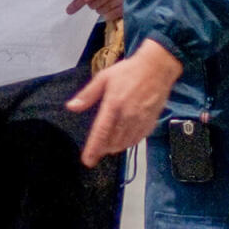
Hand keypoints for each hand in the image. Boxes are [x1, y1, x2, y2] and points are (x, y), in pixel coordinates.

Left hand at [67, 39, 183, 166]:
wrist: (156, 67)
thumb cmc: (128, 71)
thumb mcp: (104, 78)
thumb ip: (88, 95)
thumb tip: (71, 107)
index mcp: (113, 105)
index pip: (101, 132)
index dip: (94, 149)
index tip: (88, 160)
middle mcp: (127, 115)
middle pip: (113, 141)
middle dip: (104, 148)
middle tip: (97, 150)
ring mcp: (141, 120)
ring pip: (126, 142)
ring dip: (116, 147)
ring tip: (109, 146)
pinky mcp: (151, 121)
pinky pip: (138, 138)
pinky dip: (130, 142)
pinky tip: (125, 140)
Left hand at [68, 0, 128, 20]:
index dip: (77, 3)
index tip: (69, 10)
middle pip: (94, 5)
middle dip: (90, 3)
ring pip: (101, 11)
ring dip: (99, 7)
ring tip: (104, 0)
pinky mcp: (126, 7)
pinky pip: (110, 16)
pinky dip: (106, 12)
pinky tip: (109, 5)